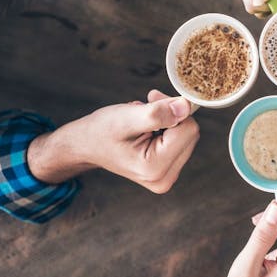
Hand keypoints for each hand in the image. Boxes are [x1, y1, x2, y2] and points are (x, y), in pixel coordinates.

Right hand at [28, 89, 199, 193]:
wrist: (86, 146)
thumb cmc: (101, 131)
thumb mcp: (127, 118)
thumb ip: (157, 113)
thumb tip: (186, 107)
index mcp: (155, 168)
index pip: (188, 129)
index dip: (173, 108)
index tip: (152, 97)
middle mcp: (164, 179)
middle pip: (190, 134)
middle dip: (172, 114)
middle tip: (147, 104)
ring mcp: (166, 178)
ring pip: (187, 136)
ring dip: (168, 121)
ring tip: (142, 120)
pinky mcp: (167, 172)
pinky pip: (180, 142)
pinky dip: (167, 130)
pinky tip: (147, 128)